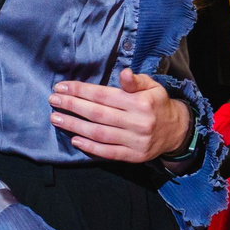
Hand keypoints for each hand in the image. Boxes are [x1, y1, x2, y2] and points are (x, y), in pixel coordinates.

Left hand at [51, 70, 186, 163]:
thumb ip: (135, 81)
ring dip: (75, 126)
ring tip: (56, 118)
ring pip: (99, 134)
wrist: (176, 131)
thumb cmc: (158, 104)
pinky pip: (108, 152)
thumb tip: (123, 73)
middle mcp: (137, 122)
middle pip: (97, 114)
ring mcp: (135, 141)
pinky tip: (74, 139)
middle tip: (53, 100)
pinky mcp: (133, 156)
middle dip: (72, 106)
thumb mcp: (152, 86)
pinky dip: (90, 147)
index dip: (80, 91)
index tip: (62, 87)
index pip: (104, 96)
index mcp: (140, 103)